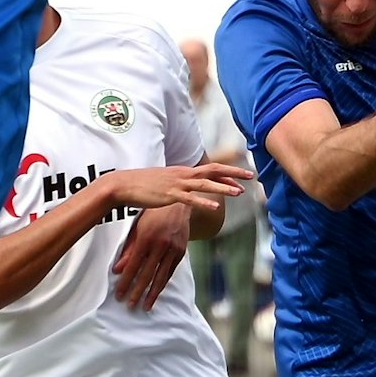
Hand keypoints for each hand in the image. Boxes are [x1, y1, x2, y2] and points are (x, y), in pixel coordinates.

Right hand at [103, 163, 253, 211]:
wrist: (124, 185)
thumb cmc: (142, 184)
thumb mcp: (164, 181)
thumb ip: (177, 184)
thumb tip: (186, 189)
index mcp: (183, 171)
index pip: (210, 169)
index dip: (228, 172)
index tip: (242, 176)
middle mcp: (183, 174)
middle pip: (214, 171)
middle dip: (234, 173)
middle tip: (252, 175)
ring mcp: (177, 184)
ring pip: (206, 184)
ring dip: (224, 188)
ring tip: (240, 192)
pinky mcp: (170, 195)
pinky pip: (191, 199)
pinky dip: (204, 203)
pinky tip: (216, 207)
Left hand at [112, 205, 190, 310]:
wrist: (178, 204)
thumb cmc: (152, 214)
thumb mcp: (137, 228)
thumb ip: (128, 249)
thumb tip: (117, 269)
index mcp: (146, 237)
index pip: (133, 265)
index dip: (125, 281)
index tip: (119, 294)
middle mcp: (160, 244)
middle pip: (147, 274)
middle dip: (137, 292)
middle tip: (130, 305)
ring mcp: (173, 249)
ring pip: (161, 276)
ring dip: (152, 293)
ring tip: (145, 306)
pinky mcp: (181, 251)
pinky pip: (170, 271)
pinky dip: (163, 283)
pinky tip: (157, 292)